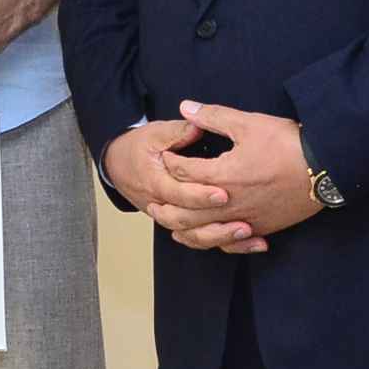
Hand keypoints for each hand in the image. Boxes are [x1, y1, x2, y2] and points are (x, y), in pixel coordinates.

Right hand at [103, 120, 263, 254]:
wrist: (117, 167)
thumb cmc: (138, 148)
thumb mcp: (154, 134)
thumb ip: (178, 131)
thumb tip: (198, 123)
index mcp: (155, 182)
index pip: (178, 194)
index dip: (201, 195)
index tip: (224, 193)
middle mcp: (162, 206)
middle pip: (189, 222)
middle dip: (217, 224)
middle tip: (243, 221)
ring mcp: (172, 218)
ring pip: (196, 237)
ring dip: (223, 238)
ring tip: (248, 232)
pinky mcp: (183, 224)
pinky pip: (202, 240)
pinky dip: (226, 244)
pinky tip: (251, 242)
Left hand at [164, 100, 323, 241]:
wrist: (327, 169)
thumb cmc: (288, 144)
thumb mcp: (249, 123)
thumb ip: (213, 116)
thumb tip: (186, 108)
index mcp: (222, 175)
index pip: (182, 172)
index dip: (169, 162)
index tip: (162, 156)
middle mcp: (229, 203)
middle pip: (184, 212)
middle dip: (165, 206)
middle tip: (151, 201)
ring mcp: (245, 219)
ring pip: (204, 234)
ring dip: (183, 230)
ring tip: (170, 225)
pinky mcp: (261, 228)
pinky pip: (230, 244)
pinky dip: (213, 242)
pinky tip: (209, 238)